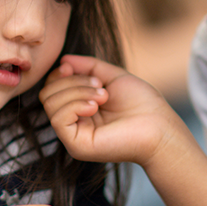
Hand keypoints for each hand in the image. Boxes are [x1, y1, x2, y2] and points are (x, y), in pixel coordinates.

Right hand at [41, 55, 191, 166]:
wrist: (159, 126)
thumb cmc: (141, 104)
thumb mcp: (112, 76)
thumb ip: (88, 66)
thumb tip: (64, 59)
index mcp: (80, 109)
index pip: (52, 88)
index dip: (59, 73)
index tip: (71, 67)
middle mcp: (74, 124)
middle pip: (48, 94)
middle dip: (72, 82)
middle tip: (100, 86)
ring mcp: (73, 136)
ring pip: (51, 103)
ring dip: (77, 91)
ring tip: (103, 96)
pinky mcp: (76, 146)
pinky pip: (58, 119)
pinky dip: (75, 104)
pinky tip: (95, 106)